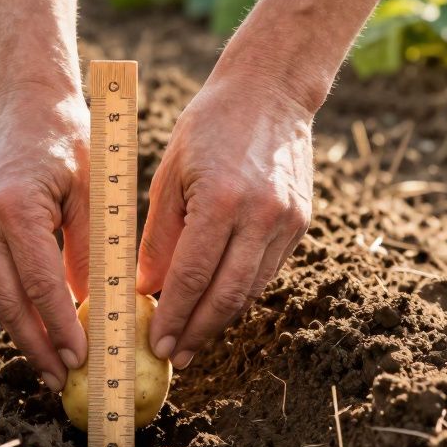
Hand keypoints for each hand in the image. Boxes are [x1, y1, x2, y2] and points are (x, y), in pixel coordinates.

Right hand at [0, 87, 89, 390]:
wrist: (26, 102)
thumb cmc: (70, 140)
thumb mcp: (93, 193)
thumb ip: (93, 251)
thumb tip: (102, 311)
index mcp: (16, 207)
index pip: (40, 283)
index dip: (60, 327)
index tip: (82, 358)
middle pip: (6, 300)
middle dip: (35, 345)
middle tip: (61, 380)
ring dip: (21, 333)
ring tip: (51, 365)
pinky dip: (13, 307)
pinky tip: (37, 330)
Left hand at [138, 74, 314, 369]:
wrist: (270, 90)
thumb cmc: (207, 125)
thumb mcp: (169, 173)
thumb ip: (160, 235)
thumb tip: (146, 288)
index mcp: (222, 201)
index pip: (192, 276)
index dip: (173, 316)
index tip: (156, 343)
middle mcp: (260, 216)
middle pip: (227, 295)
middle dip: (198, 332)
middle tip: (174, 356)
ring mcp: (286, 221)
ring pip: (252, 290)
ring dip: (220, 319)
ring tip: (192, 339)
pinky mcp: (300, 222)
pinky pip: (267, 271)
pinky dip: (240, 292)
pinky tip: (217, 304)